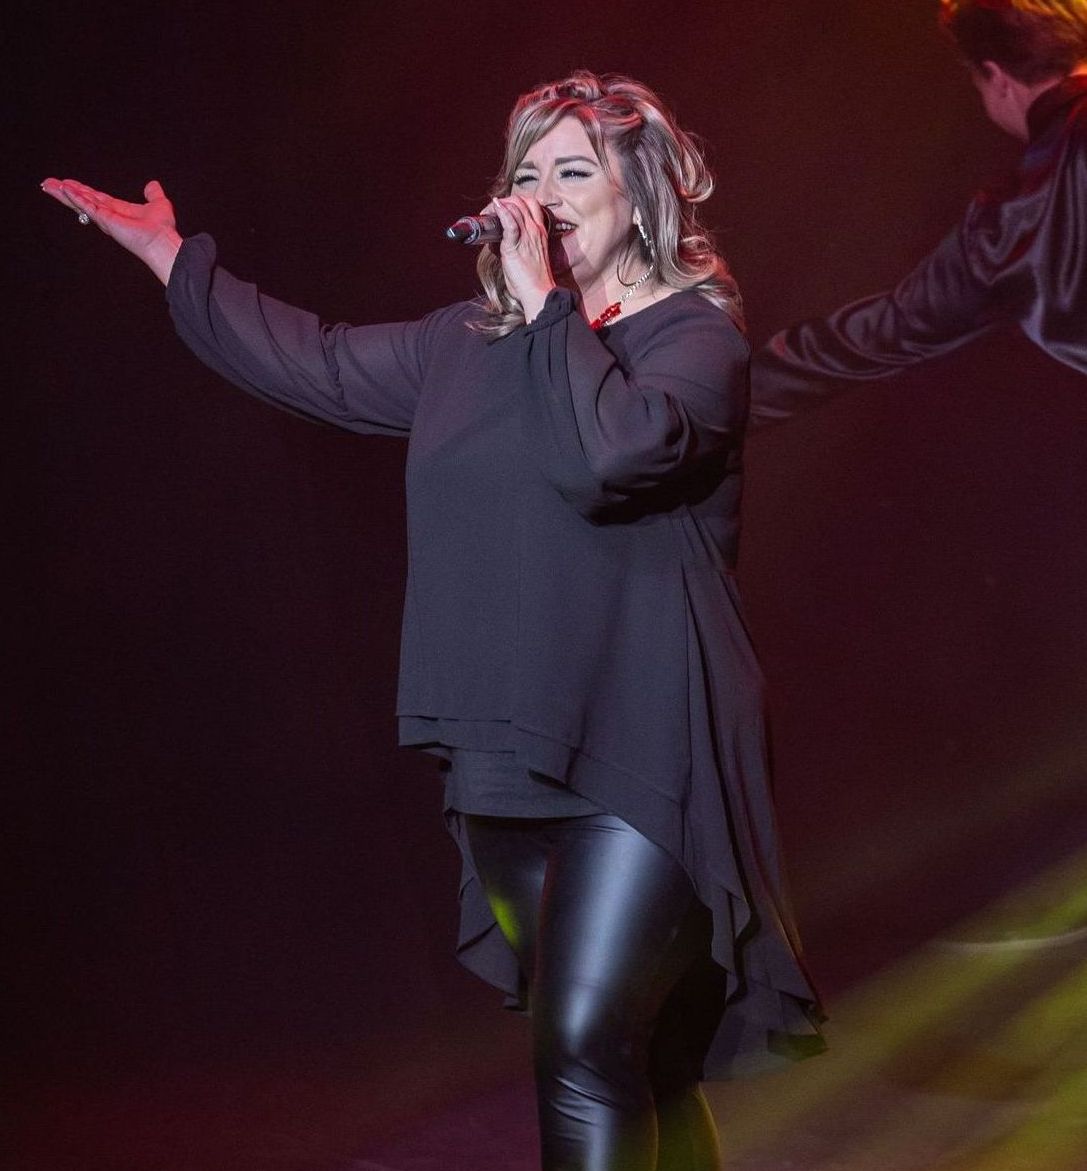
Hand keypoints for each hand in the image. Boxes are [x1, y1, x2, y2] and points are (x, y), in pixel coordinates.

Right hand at [41, 177, 183, 285]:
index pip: (94, 198)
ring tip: (49, 185)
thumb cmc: (161, 229)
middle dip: (65, 191)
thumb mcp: (158, 203)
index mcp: (117, 210)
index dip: (81, 190)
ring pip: (80, 202)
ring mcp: (105, 218)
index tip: (66, 183)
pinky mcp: (105, 220)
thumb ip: (153, 194)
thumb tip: (152, 185)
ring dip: (64, 193)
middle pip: (82, 200)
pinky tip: (65, 189)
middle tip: (48, 183)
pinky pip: (87, 206)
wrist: (162, 242)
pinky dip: (76, 197)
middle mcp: (108, 215)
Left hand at [488, 195, 555, 322]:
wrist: (538, 292)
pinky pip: (509, 221)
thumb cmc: (533, 280)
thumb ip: (515, 244)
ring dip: (497, 206)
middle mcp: (535, 229)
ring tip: (486, 213)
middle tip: (490, 211)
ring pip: (514, 206)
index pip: (531, 204)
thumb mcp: (528, 256)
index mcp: (540, 231)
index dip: (515, 201)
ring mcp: (527, 235)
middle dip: (504, 200)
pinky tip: (494, 208)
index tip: (503, 208)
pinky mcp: (516, 244)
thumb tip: (495, 241)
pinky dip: (501, 211)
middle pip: (521, 201)